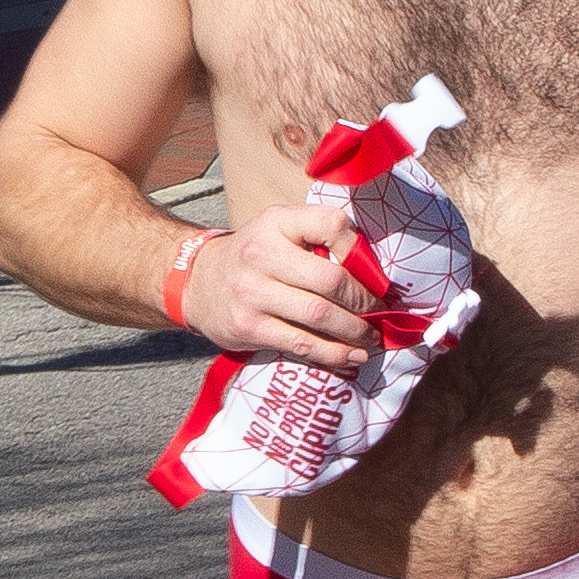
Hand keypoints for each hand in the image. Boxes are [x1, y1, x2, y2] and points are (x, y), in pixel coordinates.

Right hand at [180, 206, 378, 372]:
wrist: (196, 281)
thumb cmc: (254, 255)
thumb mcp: (278, 228)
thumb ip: (317, 236)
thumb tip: (374, 268)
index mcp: (277, 222)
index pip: (331, 224)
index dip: (360, 249)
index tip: (376, 273)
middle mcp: (262, 254)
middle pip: (331, 281)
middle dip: (365, 302)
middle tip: (382, 313)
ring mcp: (253, 293)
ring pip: (320, 317)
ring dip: (355, 332)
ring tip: (371, 339)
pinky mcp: (249, 327)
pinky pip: (302, 344)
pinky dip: (334, 354)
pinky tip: (352, 357)